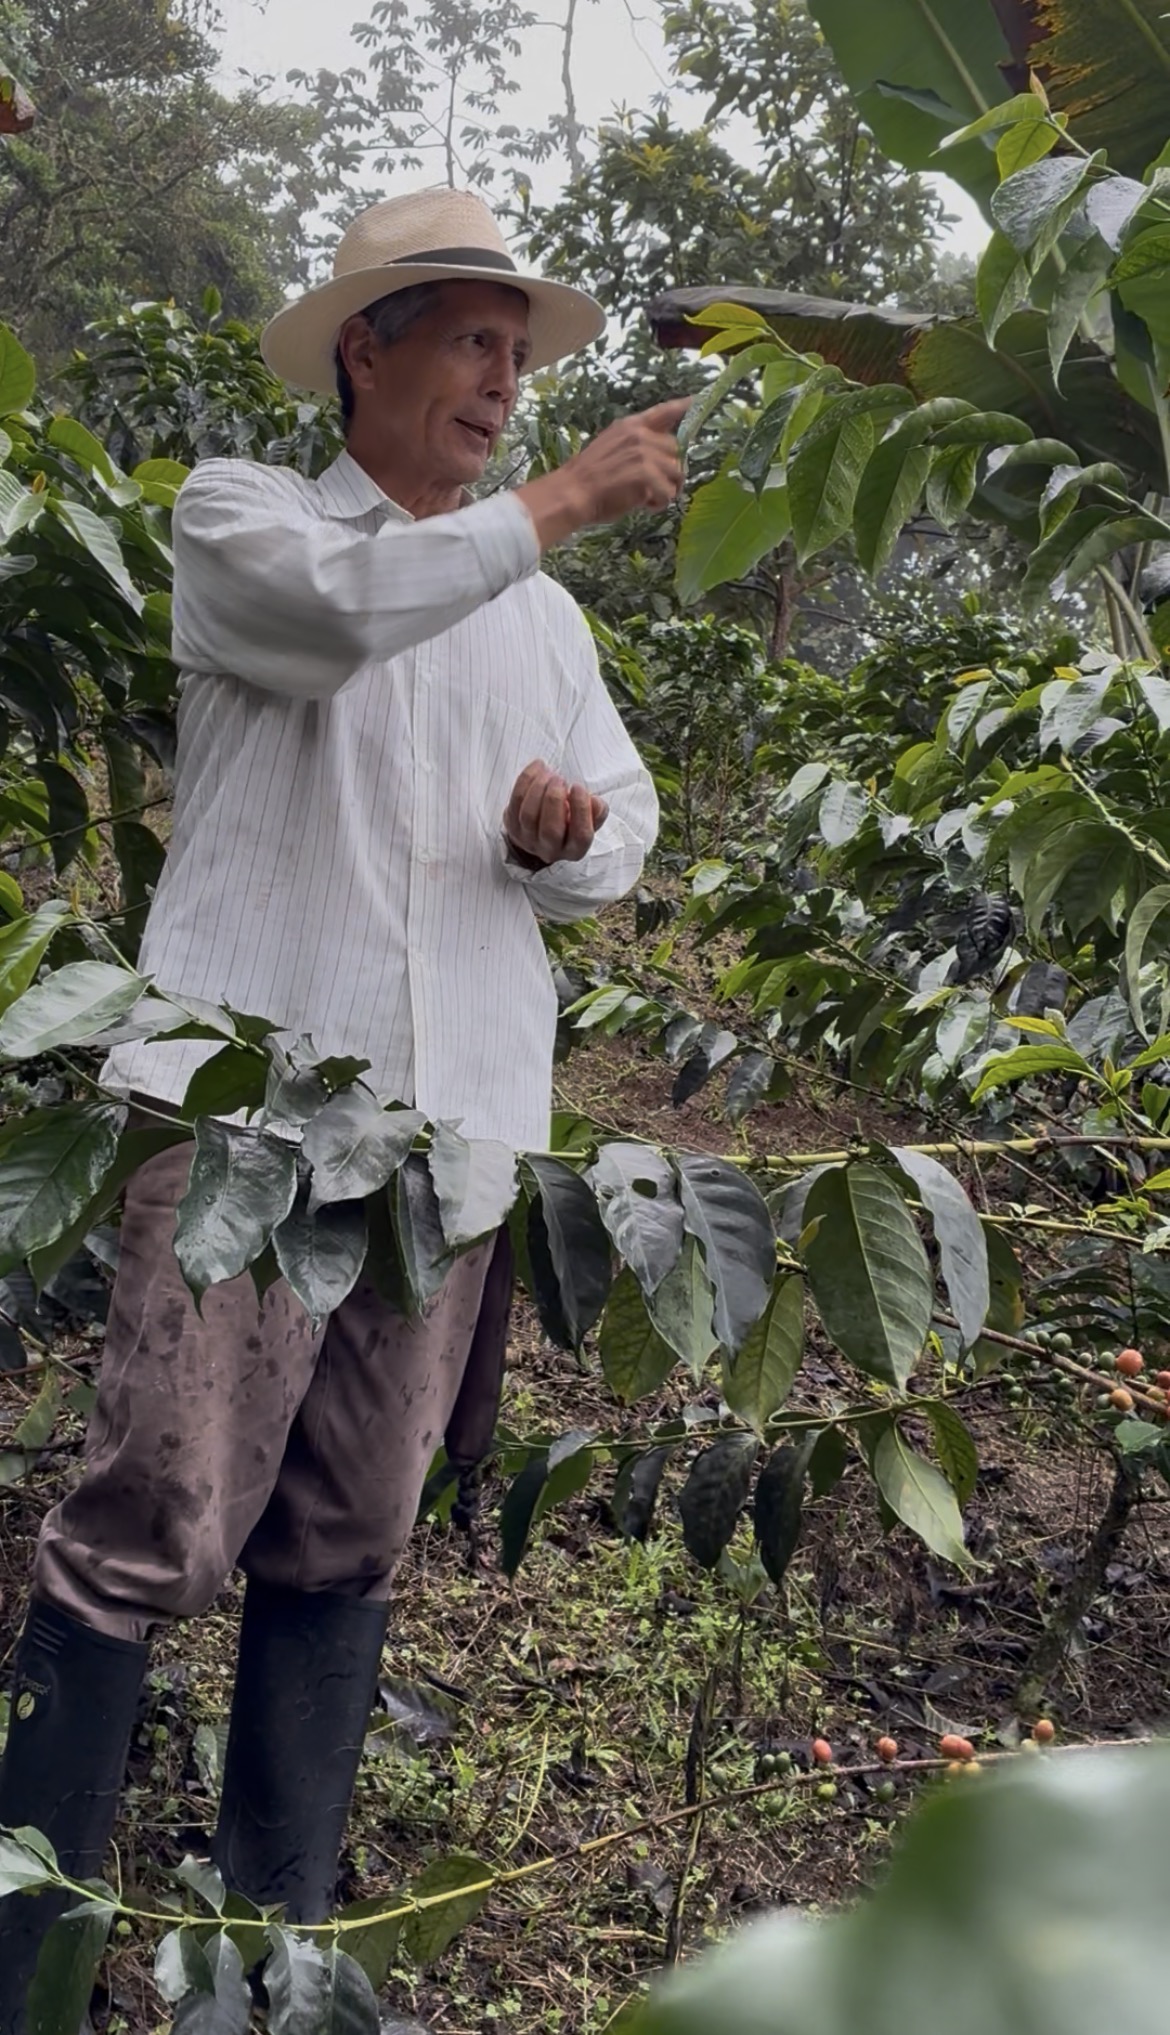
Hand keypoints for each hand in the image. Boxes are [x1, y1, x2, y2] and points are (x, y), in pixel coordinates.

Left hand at [503, 760, 608, 867]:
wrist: (543, 829)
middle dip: (555, 799)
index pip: (581, 835)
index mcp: (574, 849)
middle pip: (550, 829)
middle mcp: (550, 849)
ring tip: (549, 773)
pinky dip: (526, 780)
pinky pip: (515, 801)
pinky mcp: (512, 826)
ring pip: (529, 815)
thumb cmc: (571, 821)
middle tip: (560, 779)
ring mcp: (528, 840)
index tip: (578, 787)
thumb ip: (597, 811)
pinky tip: (538, 767)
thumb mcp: (590, 818)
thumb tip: (594, 801)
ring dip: (539, 788)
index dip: (581, 810)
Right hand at [516, 397, 689, 549]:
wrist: (572, 492)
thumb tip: (661, 456)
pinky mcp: (646, 472)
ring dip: (666, 490)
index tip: (696, 399)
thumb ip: (635, 445)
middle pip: (676, 451)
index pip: (662, 412)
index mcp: (630, 426)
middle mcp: (640, 434)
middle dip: (670, 472)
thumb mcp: (611, 448)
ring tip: (647, 499)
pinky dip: (659, 503)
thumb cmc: (588, 478)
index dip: (682, 406)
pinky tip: (644, 505)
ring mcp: (644, 452)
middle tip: (653, 488)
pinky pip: (668, 492)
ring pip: (677, 473)